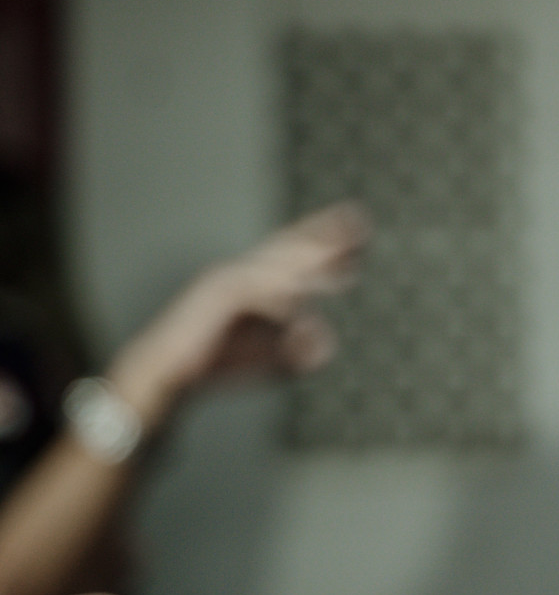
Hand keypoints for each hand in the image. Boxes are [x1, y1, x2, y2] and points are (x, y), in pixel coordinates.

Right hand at [103, 204, 368, 429]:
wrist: (163, 374)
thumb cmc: (214, 361)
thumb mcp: (268, 360)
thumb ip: (296, 351)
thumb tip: (321, 341)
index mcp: (253, 281)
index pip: (293, 254)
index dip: (323, 238)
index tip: (359, 227)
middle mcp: (239, 273)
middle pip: (286, 248)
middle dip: (321, 235)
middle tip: (358, 221)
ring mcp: (223, 282)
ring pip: (271, 266)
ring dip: (303, 261)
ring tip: (338, 262)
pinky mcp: (210, 299)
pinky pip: (248, 291)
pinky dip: (273, 293)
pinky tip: (297, 298)